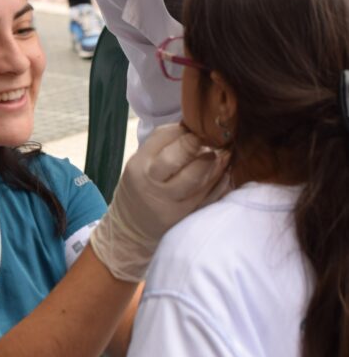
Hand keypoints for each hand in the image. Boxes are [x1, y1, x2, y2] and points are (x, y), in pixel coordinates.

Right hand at [90, 122, 229, 281]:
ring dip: (215, 164)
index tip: (196, 126)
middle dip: (196, 145)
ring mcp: (171, 202)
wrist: (130, 230)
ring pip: (196, 180)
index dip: (183, 129)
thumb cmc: (139, 188)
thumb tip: (193, 126)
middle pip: (175, 159)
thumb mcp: (140, 164)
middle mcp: (153, 183)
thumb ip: (161, 146)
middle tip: (211, 139)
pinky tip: (226, 174)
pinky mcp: (186, 217)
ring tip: (224, 154)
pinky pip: (208, 198)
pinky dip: (220, 184)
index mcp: (140, 164)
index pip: (162, 138)